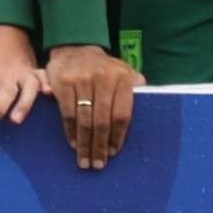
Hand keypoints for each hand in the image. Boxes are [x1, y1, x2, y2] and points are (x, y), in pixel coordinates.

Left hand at [0, 24, 45, 129]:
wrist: (3, 23)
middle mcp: (5, 73)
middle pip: (3, 94)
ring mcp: (21, 72)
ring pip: (26, 90)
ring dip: (23, 105)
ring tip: (16, 120)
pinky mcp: (33, 70)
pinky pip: (42, 78)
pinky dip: (47, 85)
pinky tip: (50, 95)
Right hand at [44, 43, 140, 170]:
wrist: (75, 48)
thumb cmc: (104, 68)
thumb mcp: (124, 71)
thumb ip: (136, 87)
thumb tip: (150, 102)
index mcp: (121, 78)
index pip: (122, 114)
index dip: (118, 137)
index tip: (113, 153)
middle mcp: (102, 78)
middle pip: (102, 121)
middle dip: (100, 146)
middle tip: (98, 164)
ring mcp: (81, 80)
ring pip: (84, 120)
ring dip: (84, 143)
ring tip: (85, 160)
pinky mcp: (63, 83)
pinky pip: (68, 113)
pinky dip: (71, 131)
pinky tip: (74, 143)